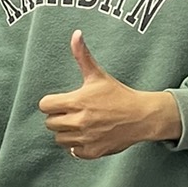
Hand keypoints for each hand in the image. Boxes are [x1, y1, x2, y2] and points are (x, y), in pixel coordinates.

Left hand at [39, 28, 181, 159]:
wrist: (142, 116)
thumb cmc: (118, 95)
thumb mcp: (98, 75)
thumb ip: (82, 55)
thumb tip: (76, 34)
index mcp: (78, 101)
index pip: (45, 106)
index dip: (52, 103)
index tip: (62, 102)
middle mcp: (80, 121)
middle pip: (50, 123)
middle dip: (58, 117)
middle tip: (72, 112)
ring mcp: (86, 138)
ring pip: (59, 139)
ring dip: (66, 133)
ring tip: (79, 124)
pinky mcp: (93, 151)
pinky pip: (73, 152)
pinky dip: (77, 146)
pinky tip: (87, 136)